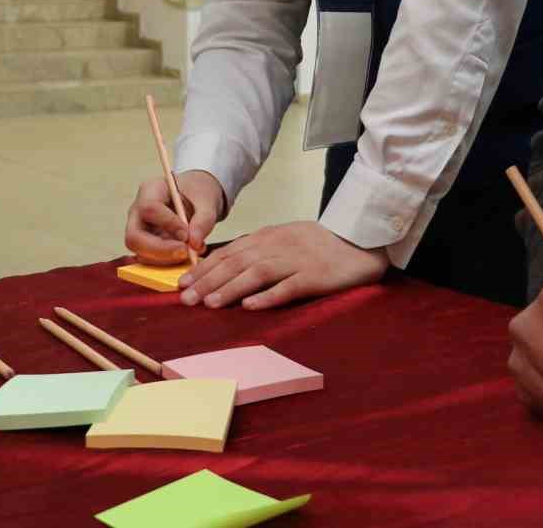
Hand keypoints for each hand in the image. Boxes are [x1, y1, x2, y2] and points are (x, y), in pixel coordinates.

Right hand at [124, 169, 224, 264]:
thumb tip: (194, 243)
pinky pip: (150, 260)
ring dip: (165, 259)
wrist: (197, 198)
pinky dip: (168, 263)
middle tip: (185, 253)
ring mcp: (139, 230)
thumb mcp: (207, 200)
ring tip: (190, 254)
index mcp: (150, 190)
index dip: (167, 224)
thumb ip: (203, 220)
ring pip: (140, 253)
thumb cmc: (197, 193)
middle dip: (159, 250)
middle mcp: (138, 212)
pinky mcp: (146, 245)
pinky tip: (187, 256)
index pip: (149, 209)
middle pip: (134, 237)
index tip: (186, 235)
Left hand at [176, 221, 388, 308]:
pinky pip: (288, 287)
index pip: (229, 252)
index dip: (204, 268)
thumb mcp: (285, 239)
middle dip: (208, 281)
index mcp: (268, 236)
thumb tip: (227, 264)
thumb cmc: (319, 244)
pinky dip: (268, 296)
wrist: (359, 241)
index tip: (183, 283)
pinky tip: (250, 306)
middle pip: (237, 262)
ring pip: (257, 273)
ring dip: (230, 288)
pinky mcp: (314, 276)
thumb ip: (259, 249)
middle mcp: (278, 246)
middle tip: (186, 299)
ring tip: (210, 304)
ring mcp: (296, 260)